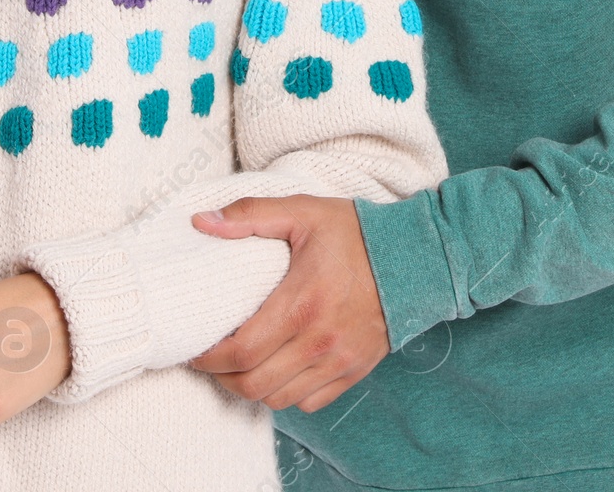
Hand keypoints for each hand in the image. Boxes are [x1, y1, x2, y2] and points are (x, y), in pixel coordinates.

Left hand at [187, 195, 388, 412]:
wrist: (417, 257)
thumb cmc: (355, 233)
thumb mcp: (301, 211)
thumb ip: (249, 215)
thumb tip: (200, 222)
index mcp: (302, 303)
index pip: (242, 351)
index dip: (210, 357)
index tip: (196, 348)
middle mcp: (320, 341)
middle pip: (255, 384)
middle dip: (223, 377)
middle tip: (212, 359)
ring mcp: (339, 361)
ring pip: (279, 399)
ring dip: (252, 388)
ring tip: (239, 366)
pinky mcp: (354, 371)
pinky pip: (309, 403)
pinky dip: (286, 395)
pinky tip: (276, 370)